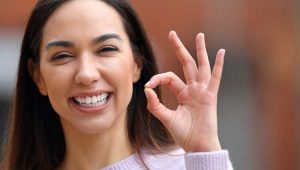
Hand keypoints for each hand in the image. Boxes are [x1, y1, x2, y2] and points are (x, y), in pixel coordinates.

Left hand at [144, 31, 224, 151]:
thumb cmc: (184, 133)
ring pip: (201, 66)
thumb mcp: (165, 118)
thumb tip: (147, 89)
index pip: (169, 78)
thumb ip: (154, 104)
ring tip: (199, 35)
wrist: (196, 145)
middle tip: (172, 34)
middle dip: (179, 48)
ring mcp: (202, 91)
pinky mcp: (210, 96)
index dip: (158, 78)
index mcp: (182, 93)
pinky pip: (215, 78)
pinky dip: (219, 65)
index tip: (149, 85)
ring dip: (200, 51)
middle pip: (185, 64)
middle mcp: (193, 89)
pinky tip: (220, 51)